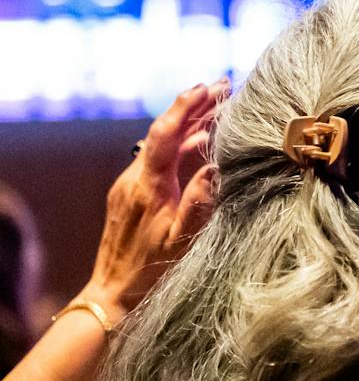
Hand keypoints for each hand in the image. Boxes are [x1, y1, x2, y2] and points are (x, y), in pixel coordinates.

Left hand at [82, 79, 221, 318]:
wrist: (113, 293)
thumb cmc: (150, 272)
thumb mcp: (181, 240)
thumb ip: (199, 202)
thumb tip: (216, 166)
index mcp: (147, 187)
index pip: (164, 135)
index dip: (185, 107)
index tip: (208, 87)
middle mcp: (134, 180)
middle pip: (164, 133)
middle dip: (193, 108)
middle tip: (223, 87)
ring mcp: (131, 187)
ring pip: (162, 147)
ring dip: (189, 127)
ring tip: (219, 111)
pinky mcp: (132, 196)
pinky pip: (159, 162)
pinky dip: (181, 148)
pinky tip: (200, 145)